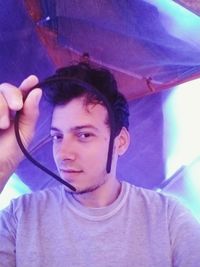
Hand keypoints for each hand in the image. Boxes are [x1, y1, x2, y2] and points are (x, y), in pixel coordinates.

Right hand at [0, 75, 41, 190]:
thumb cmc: (10, 153)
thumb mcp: (25, 133)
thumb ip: (30, 113)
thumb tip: (37, 91)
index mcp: (15, 112)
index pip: (21, 94)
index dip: (26, 85)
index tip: (33, 80)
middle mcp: (1, 108)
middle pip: (5, 89)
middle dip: (12, 95)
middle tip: (16, 107)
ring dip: (0, 107)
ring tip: (2, 125)